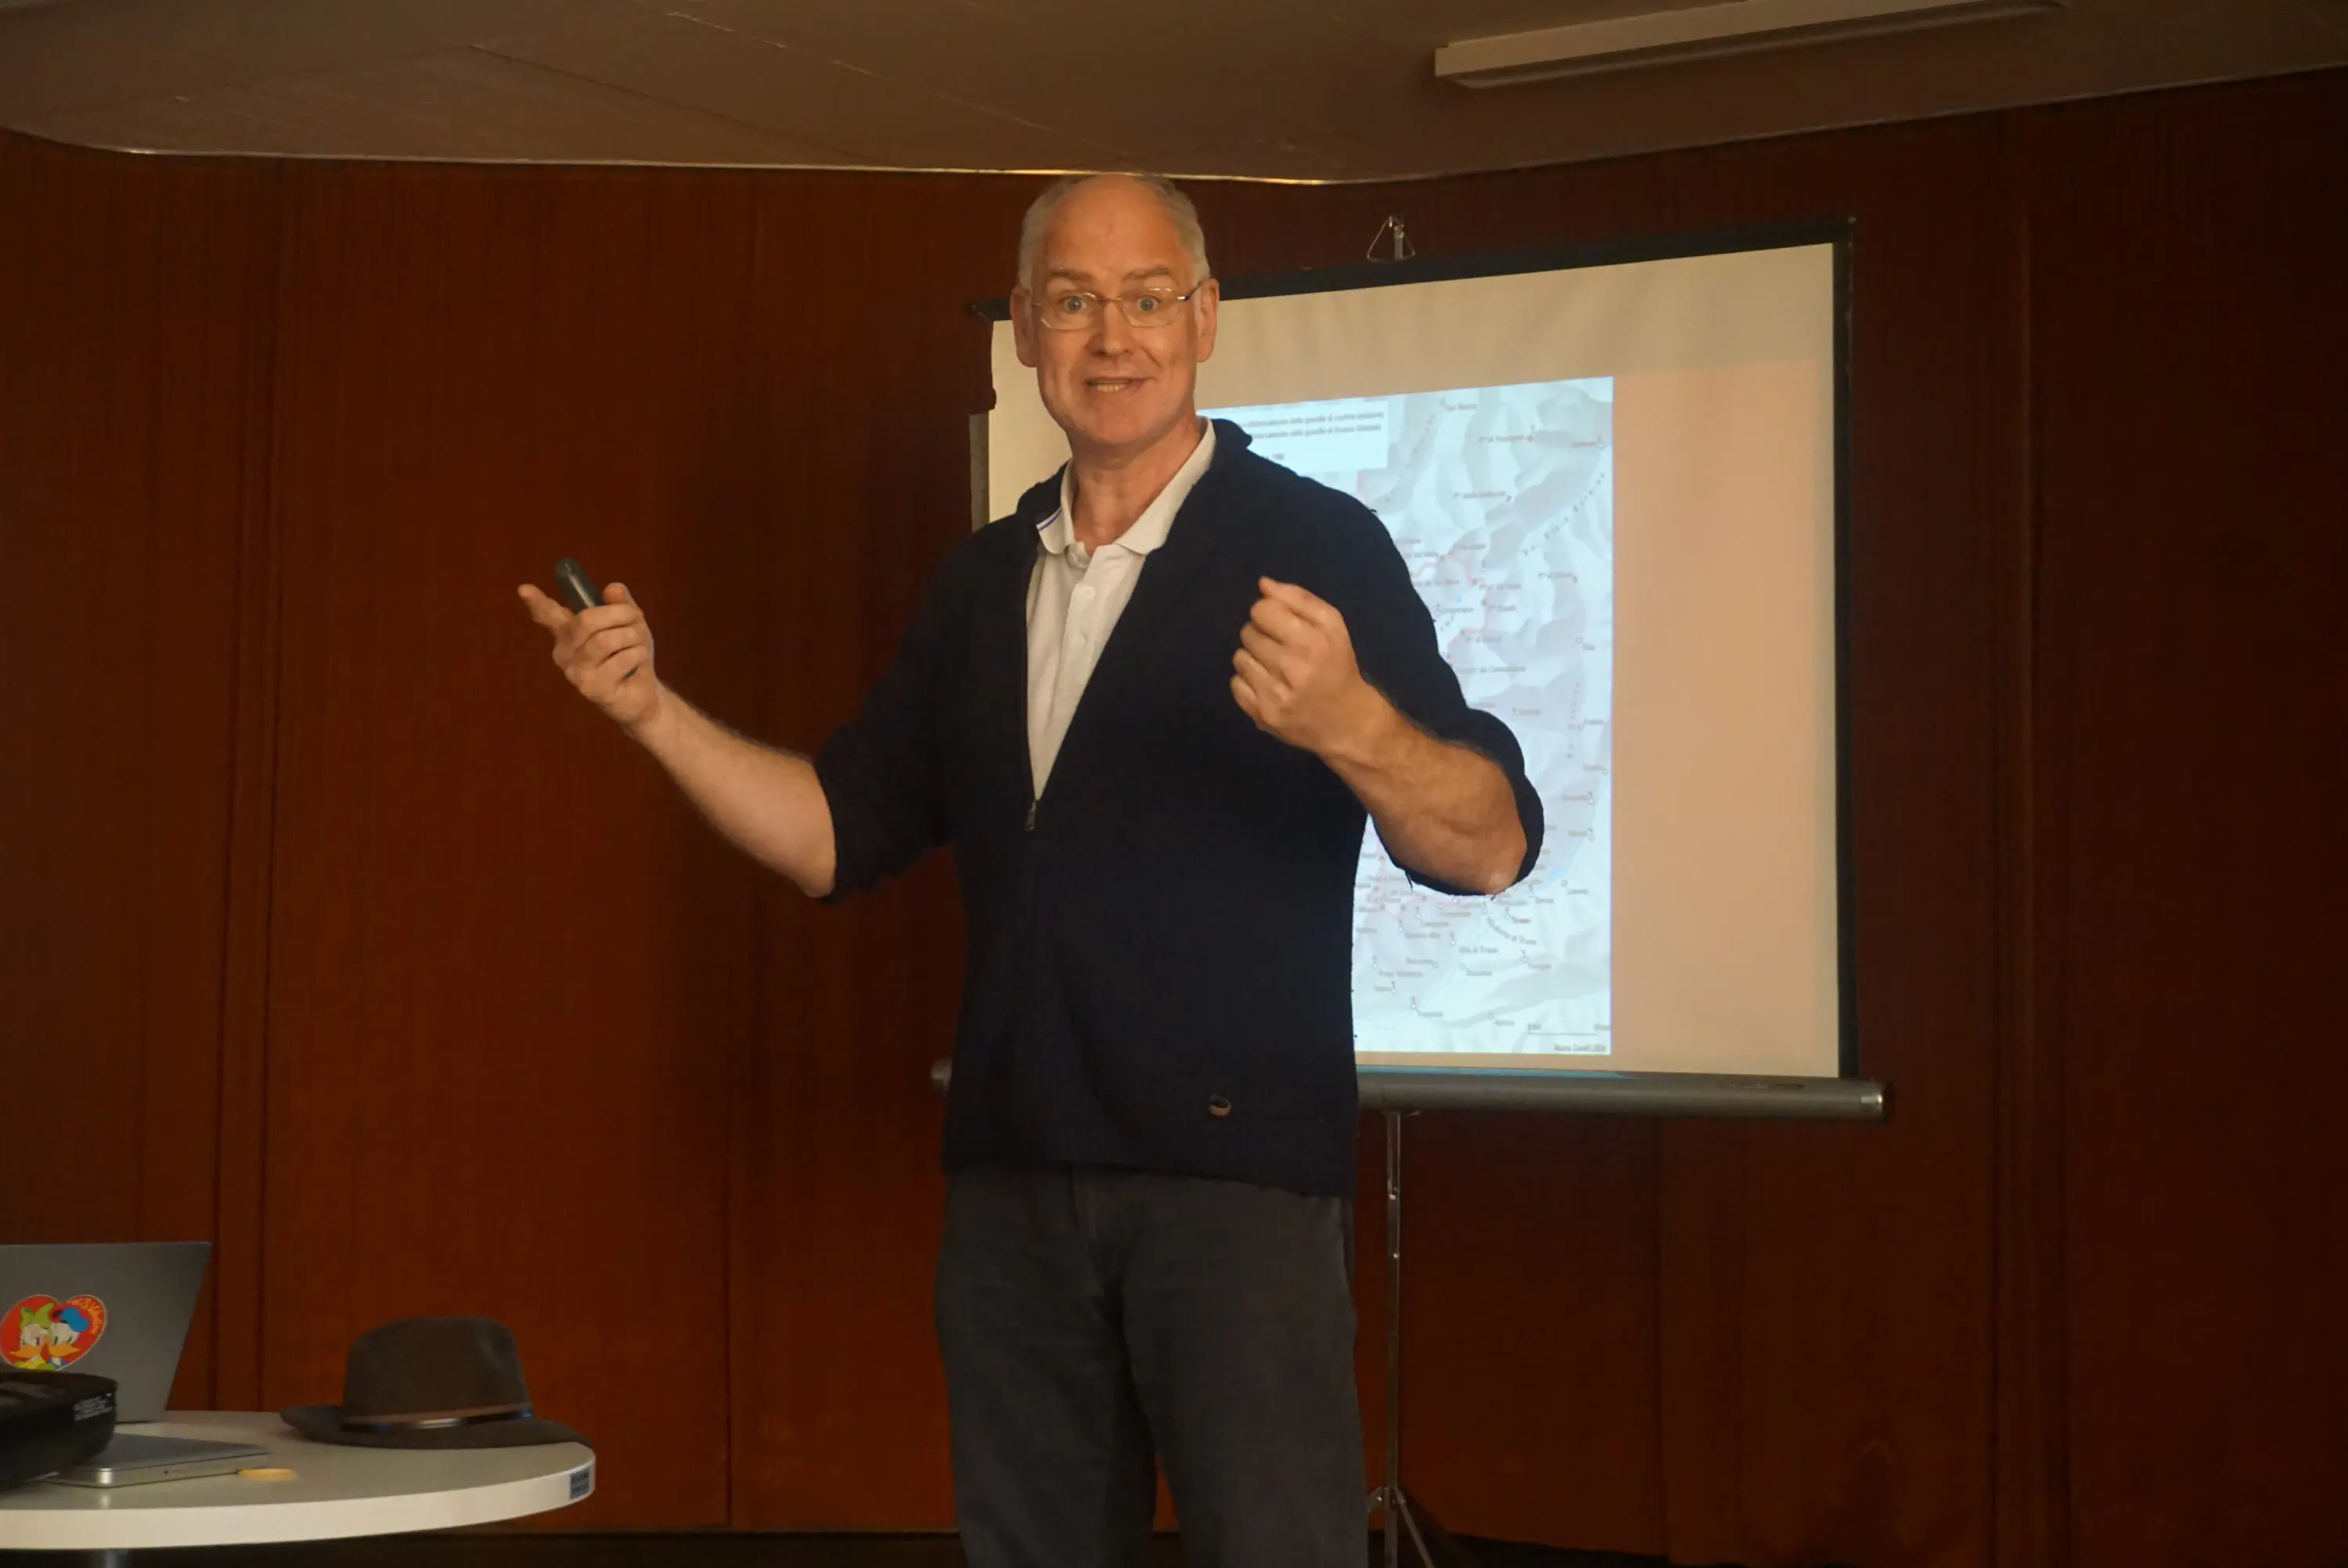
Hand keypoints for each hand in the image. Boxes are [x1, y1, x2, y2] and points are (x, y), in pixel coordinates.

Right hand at [518, 579, 664, 732]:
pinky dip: (636, 655)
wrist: (644, 695)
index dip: (537, 602)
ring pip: (604, 639)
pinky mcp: (591, 688)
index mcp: (568, 633)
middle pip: (587, 620)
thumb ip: (621, 605)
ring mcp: (575, 672)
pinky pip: (619, 659)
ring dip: (630, 636)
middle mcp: (564, 652)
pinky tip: (636, 664)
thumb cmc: (631, 657)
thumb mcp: (630, 624)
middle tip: (635, 619)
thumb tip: (612, 588)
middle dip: (619, 614)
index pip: (548, 615)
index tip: (524, 589)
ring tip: (637, 645)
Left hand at [1231, 578, 1384, 758]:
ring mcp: (1274, 695)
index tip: (1279, 623)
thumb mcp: (1333, 626)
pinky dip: (1247, 681)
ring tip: (1273, 666)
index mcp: (1310, 642)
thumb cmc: (1339, 666)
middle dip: (1261, 634)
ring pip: (1239, 658)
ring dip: (1253, 658)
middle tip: (1279, 647)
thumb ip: (1298, 599)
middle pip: (1248, 633)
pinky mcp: (1262, 716)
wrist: (1348, 722)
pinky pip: (1235, 685)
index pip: (1262, 611)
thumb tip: (1263, 584)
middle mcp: (1290, 668)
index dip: (1268, 613)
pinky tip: (1267, 684)